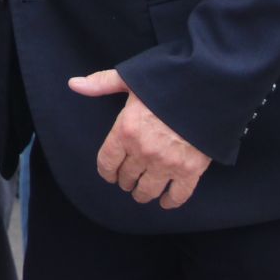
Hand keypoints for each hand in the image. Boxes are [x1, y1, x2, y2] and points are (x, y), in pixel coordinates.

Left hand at [67, 72, 209, 207]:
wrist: (206, 86)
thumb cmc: (166, 80)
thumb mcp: (130, 78)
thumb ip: (101, 84)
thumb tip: (73, 84)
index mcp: (125, 130)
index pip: (107, 162)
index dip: (106, 172)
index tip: (109, 174)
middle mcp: (143, 151)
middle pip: (126, 178)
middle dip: (125, 180)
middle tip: (128, 180)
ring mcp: (167, 163)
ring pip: (148, 190)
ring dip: (142, 193)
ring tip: (142, 192)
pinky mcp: (190, 170)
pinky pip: (177, 195)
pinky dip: (170, 201)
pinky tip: (165, 201)